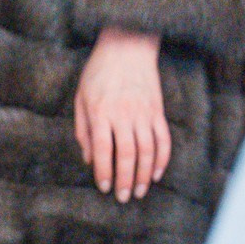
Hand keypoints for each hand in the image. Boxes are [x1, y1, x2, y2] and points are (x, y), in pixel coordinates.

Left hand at [73, 27, 170, 203]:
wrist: (128, 45)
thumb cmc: (98, 72)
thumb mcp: (81, 98)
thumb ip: (83, 130)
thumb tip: (89, 159)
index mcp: (101, 112)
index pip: (103, 149)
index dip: (104, 171)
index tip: (105, 187)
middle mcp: (124, 115)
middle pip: (127, 155)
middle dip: (126, 180)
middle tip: (124, 197)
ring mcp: (143, 113)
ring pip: (147, 150)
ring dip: (145, 174)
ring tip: (140, 191)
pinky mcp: (157, 110)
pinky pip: (163, 139)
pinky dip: (162, 158)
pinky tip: (157, 173)